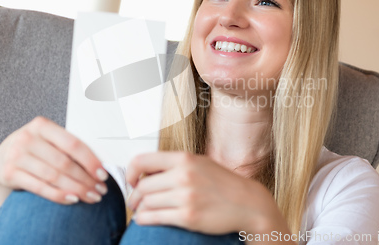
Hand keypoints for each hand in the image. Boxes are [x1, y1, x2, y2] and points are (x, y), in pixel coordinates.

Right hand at [0, 116, 108, 214]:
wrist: (2, 157)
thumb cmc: (35, 148)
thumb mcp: (49, 140)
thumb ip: (69, 147)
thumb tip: (100, 165)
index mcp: (42, 125)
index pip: (72, 144)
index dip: (90, 160)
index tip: (103, 174)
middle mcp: (27, 138)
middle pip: (64, 162)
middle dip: (86, 179)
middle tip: (100, 189)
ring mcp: (16, 155)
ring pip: (54, 176)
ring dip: (76, 189)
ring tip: (91, 196)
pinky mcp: (8, 173)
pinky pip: (40, 187)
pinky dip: (59, 195)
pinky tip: (73, 199)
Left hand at [126, 151, 285, 234]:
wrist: (247, 203)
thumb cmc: (222, 183)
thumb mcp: (199, 163)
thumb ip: (174, 165)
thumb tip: (145, 171)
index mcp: (184, 159)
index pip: (143, 160)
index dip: (131, 172)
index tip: (132, 180)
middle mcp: (183, 175)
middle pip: (143, 186)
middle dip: (135, 195)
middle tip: (135, 201)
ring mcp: (186, 197)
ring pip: (147, 203)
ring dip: (140, 209)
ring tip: (142, 211)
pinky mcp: (188, 217)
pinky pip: (154, 218)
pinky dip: (144, 219)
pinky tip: (146, 219)